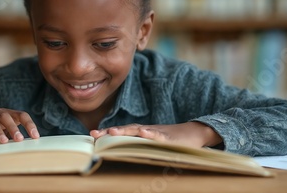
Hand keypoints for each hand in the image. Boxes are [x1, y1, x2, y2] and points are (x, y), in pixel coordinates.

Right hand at [0, 108, 39, 145]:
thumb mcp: (8, 130)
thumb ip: (17, 135)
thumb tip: (32, 145)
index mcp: (9, 114)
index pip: (22, 115)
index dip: (29, 125)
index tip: (35, 137)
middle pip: (6, 117)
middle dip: (13, 128)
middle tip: (19, 139)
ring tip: (4, 141)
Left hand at [90, 122, 222, 147]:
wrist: (194, 133)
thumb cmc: (172, 140)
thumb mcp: (153, 144)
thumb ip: (140, 147)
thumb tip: (122, 156)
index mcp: (141, 133)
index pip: (121, 132)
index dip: (107, 134)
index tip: (91, 136)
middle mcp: (146, 131)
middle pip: (125, 130)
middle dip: (109, 132)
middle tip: (94, 134)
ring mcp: (157, 133)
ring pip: (138, 130)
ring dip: (125, 130)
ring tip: (112, 132)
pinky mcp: (169, 137)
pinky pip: (158, 135)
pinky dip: (151, 134)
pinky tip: (143, 133)